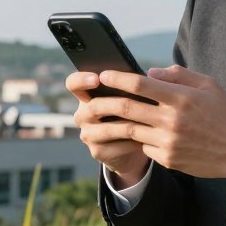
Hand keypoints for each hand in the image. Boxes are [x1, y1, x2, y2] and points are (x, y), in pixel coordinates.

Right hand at [67, 71, 149, 187]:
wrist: (133, 145)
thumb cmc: (134, 111)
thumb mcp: (133, 95)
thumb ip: (135, 84)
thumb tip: (151, 74)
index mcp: (87, 95)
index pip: (73, 83)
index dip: (81, 80)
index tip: (97, 79)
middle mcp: (83, 115)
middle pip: (92, 107)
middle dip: (114, 104)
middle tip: (131, 102)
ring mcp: (88, 134)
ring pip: (107, 128)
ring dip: (129, 124)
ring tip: (148, 121)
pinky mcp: (98, 151)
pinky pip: (116, 146)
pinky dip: (133, 142)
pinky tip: (147, 139)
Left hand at [84, 65, 225, 180]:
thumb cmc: (223, 113)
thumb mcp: (208, 85)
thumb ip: (178, 75)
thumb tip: (150, 72)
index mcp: (181, 98)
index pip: (141, 84)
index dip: (118, 78)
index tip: (103, 74)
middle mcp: (172, 120)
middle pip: (128, 108)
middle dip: (105, 101)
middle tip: (91, 97)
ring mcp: (168, 142)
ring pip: (131, 130)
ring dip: (114, 123)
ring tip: (101, 117)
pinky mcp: (168, 158)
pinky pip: (144, 145)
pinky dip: (138, 137)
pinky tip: (135, 133)